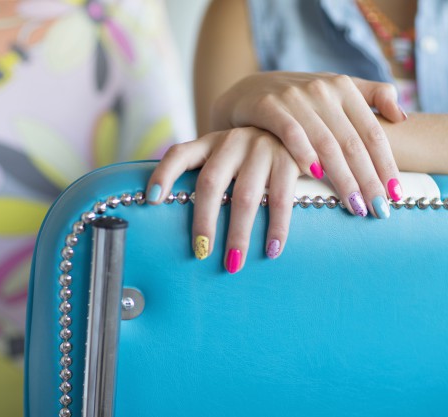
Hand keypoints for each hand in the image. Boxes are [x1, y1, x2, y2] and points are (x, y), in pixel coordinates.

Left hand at [146, 127, 300, 273]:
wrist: (296, 133)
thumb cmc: (251, 157)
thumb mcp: (225, 157)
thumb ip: (206, 179)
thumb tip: (171, 217)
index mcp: (209, 143)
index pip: (179, 154)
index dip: (163, 175)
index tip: (151, 200)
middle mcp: (232, 142)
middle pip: (210, 183)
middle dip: (204, 221)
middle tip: (200, 252)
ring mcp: (261, 149)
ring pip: (244, 196)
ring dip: (238, 233)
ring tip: (233, 263)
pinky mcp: (288, 160)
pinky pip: (281, 199)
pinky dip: (277, 228)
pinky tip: (271, 250)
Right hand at [211, 71, 406, 212]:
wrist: (249, 91)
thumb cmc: (299, 100)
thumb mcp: (334, 91)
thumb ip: (371, 96)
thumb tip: (401, 117)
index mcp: (344, 88)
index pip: (372, 132)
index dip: (387, 164)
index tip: (397, 194)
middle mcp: (323, 90)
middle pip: (352, 143)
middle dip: (369, 179)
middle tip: (381, 210)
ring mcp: (295, 98)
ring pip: (326, 143)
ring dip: (343, 178)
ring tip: (356, 206)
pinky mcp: (268, 106)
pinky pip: (290, 133)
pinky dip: (304, 153)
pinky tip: (316, 176)